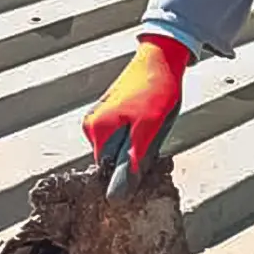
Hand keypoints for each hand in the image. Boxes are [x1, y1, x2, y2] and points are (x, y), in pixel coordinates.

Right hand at [83, 35, 189, 199]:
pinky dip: (138, 134)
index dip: (131, 170)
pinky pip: (124, 135)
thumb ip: (131, 163)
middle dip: (134, 156)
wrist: (162, 57)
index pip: (109, 172)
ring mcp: (100, 118)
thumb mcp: (148, 130)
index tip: (148, 156)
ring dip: (138, 144)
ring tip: (153, 124)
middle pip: (114, 160)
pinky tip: (151, 119)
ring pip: (121, 148)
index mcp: (95, 130)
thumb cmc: (156, 89)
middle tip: (153, 136)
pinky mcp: (111, 113)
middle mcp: (91, 125)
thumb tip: (116, 196)